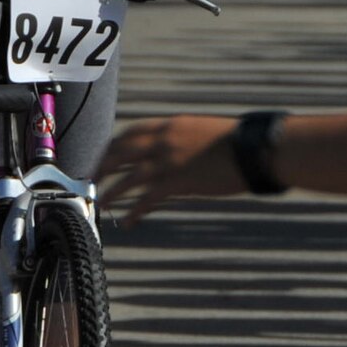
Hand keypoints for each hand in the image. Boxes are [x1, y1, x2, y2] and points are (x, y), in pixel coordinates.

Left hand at [98, 115, 241, 222]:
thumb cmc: (236, 142)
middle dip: (103, 167)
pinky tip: (128, 221)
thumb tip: (170, 149)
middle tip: (92, 179)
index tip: (104, 156)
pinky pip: (147, 199)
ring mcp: (168, 162)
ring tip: (101, 203)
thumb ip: (180, 137)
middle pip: (121, 153)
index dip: (113, 146)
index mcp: (170, 125)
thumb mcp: (201, 131)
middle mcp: (163, 141)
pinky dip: (134, 211)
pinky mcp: (177, 183)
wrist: (253, 150)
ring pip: (128, 177)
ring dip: (111, 192)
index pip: (131, 132)